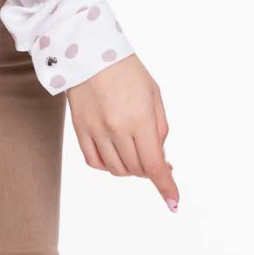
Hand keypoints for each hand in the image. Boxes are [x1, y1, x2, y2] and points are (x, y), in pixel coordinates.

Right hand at [66, 58, 177, 209]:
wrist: (89, 52)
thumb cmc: (127, 71)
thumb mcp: (154, 95)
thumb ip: (160, 129)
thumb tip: (160, 159)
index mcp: (139, 119)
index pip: (153, 165)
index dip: (165, 186)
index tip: (173, 202)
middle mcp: (116, 129)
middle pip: (137, 170)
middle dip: (150, 170)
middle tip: (157, 159)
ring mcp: (95, 131)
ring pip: (117, 170)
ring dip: (131, 168)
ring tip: (135, 151)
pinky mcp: (80, 130)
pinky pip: (95, 162)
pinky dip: (109, 165)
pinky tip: (116, 154)